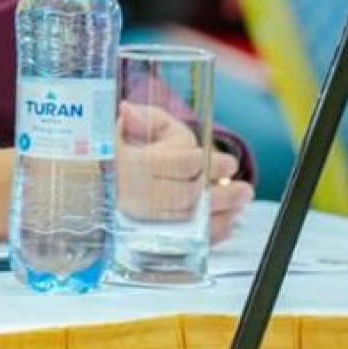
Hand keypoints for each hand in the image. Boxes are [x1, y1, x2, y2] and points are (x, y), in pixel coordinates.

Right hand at [117, 103, 251, 245]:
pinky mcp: (146, 236)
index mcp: (131, 162)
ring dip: (221, 215)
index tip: (230, 164)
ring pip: (187, 220)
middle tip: (245, 189)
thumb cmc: (124, 147)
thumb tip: (127, 110)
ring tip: (240, 205)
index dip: (209, 163)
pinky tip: (226, 224)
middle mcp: (133, 193)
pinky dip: (208, 234)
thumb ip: (145, 118)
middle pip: (187, 196)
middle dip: (222, 194)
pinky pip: (182, 239)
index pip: (180, 164)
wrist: (102, 177)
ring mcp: (139, 219)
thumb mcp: (133, 125)